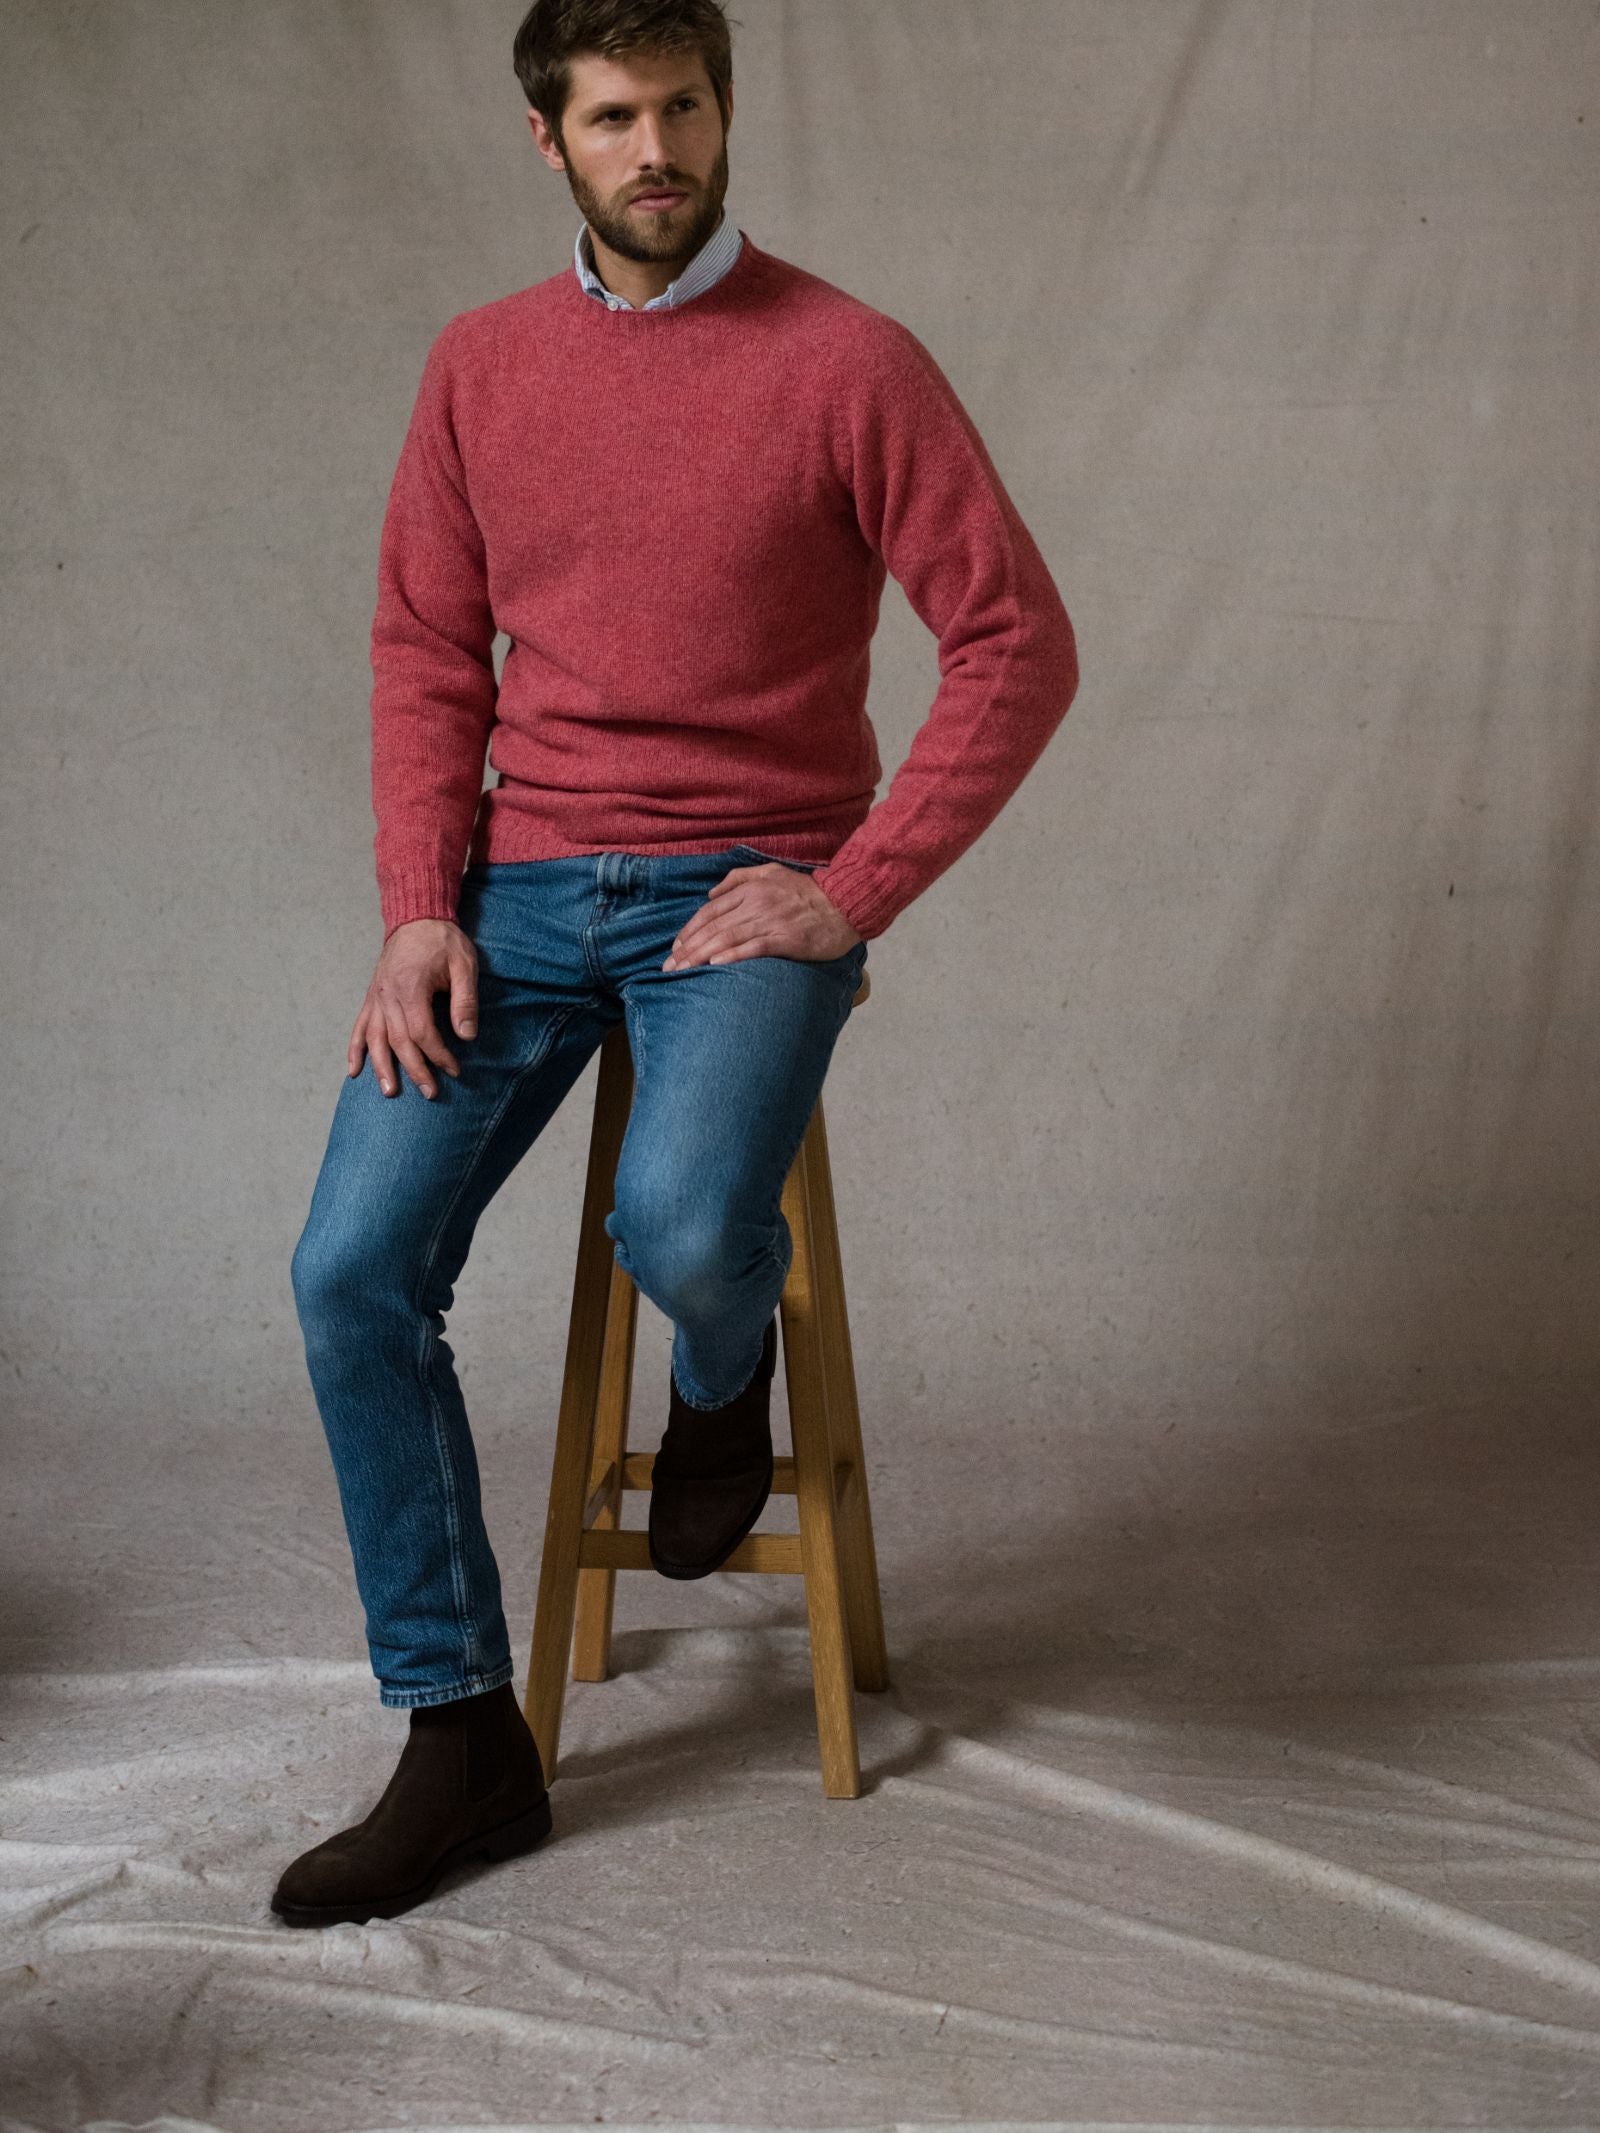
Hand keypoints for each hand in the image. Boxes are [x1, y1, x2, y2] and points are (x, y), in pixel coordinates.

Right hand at [348, 918, 478, 1098]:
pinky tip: (353, 1070)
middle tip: (430, 1093)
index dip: (438, 1055)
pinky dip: (354, 1049)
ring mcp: (376, 997)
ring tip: (389, 1092)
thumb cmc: (443, 942)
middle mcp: (388, 996)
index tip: (454, 1070)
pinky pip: (359, 1026)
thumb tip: (467, 1036)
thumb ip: (465, 1001)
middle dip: (415, 1070)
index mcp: (411, 988)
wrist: (416, 917)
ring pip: (374, 1039)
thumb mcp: (464, 965)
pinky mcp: (372, 997)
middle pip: (399, 1042)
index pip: (423, 1033)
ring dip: (381, 1068)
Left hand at [662, 861, 861, 969]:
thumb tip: (711, 893)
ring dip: (700, 956)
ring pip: (726, 939)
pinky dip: (732, 955)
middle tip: (669, 967)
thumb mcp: (771, 872)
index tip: (676, 948)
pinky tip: (715, 964)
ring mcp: (770, 922)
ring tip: (682, 971)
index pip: (710, 911)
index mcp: (750, 890)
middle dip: (687, 948)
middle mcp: (756, 905)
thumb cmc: (807, 891)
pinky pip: (753, 948)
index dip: (689, 930)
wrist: (843, 904)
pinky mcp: (785, 940)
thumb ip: (739, 879)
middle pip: (713, 927)